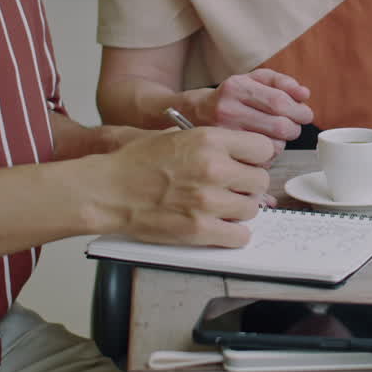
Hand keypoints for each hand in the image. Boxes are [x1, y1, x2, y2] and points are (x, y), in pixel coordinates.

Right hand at [106, 127, 276, 246]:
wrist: (108, 191)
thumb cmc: (137, 163)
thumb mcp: (177, 135)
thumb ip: (213, 143)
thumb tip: (243, 154)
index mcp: (209, 140)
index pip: (263, 149)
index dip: (255, 158)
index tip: (246, 164)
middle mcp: (213, 168)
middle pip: (260, 180)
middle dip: (247, 185)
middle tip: (231, 187)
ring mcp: (208, 200)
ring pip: (252, 208)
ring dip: (239, 209)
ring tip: (219, 206)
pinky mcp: (199, 229)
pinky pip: (240, 236)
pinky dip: (233, 234)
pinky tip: (219, 226)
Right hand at [194, 69, 312, 153]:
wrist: (195, 114)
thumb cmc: (230, 97)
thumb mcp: (251, 80)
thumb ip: (280, 82)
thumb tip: (304, 94)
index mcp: (236, 88)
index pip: (280, 102)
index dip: (299, 110)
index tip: (305, 114)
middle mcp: (228, 110)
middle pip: (280, 126)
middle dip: (294, 128)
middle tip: (293, 126)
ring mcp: (224, 135)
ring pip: (273, 146)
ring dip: (282, 142)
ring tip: (274, 135)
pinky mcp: (226, 156)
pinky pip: (261, 161)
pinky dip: (268, 155)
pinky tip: (261, 146)